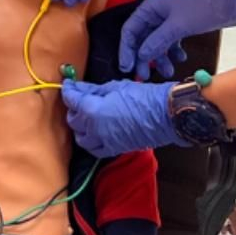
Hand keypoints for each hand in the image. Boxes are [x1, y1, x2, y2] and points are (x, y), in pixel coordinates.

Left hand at [61, 79, 182, 157]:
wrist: (166, 115)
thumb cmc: (144, 97)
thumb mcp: (116, 87)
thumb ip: (94, 90)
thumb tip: (79, 87)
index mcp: (93, 110)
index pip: (72, 100)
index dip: (68, 90)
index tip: (69, 84)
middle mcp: (95, 129)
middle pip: (73, 120)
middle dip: (74, 108)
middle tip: (79, 98)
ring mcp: (104, 141)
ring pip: (81, 138)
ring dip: (80, 128)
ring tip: (86, 117)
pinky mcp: (115, 149)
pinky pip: (96, 150)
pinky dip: (92, 142)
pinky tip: (95, 133)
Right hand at [119, 0, 235, 81]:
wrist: (228, 4)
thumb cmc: (202, 9)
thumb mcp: (177, 27)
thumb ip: (157, 41)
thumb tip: (141, 55)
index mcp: (150, 8)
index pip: (130, 30)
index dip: (127, 49)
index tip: (127, 66)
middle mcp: (155, 14)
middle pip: (142, 39)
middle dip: (143, 58)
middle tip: (143, 75)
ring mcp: (167, 21)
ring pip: (156, 44)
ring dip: (160, 58)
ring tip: (168, 71)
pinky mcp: (178, 28)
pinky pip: (168, 44)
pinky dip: (172, 53)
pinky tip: (180, 59)